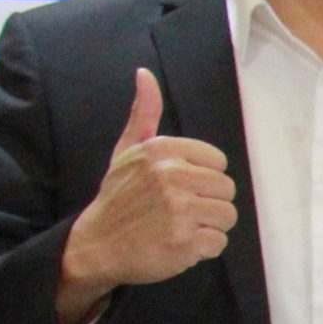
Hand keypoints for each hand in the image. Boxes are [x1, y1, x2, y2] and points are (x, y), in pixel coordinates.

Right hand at [56, 68, 235, 323]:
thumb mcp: (126, 151)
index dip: (202, 178)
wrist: (95, 245)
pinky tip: (178, 246)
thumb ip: (144, 114)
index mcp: (162, 150)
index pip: (218, 162)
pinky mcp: (185, 242)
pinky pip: (219, 243)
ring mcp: (179, 210)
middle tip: (179, 212)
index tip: (178, 188)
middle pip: (227, 189)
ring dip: (208, 227)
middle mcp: (171, 175)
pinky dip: (203, 250)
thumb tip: (144, 73)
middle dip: (208, 203)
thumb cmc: (118, 198)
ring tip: (180, 228)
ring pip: (227, 216)